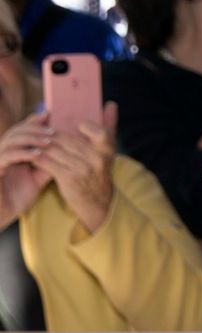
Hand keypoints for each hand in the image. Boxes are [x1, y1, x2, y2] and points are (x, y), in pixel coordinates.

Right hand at [0, 116, 52, 230]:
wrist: (1, 214)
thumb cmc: (16, 197)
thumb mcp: (35, 179)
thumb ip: (46, 165)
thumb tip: (64, 153)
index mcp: (10, 152)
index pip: (21, 131)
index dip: (34, 123)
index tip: (52, 118)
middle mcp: (1, 152)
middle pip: (16, 131)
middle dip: (35, 128)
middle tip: (53, 130)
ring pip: (10, 140)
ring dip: (30, 138)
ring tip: (49, 140)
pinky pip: (6, 156)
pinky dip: (22, 153)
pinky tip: (37, 154)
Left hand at [31, 104, 118, 235]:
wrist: (99, 204)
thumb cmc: (100, 173)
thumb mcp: (107, 152)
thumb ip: (109, 127)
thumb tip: (111, 104)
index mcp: (106, 150)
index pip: (100, 132)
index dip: (87, 127)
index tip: (79, 125)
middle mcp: (96, 159)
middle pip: (65, 138)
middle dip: (48, 134)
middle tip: (36, 130)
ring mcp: (82, 169)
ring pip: (53, 148)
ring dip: (40, 145)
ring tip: (31, 142)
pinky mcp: (68, 178)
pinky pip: (47, 161)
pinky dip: (37, 157)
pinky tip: (33, 155)